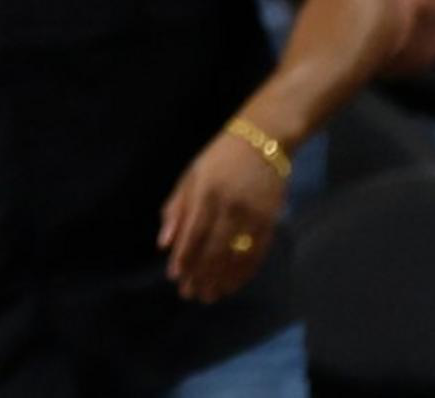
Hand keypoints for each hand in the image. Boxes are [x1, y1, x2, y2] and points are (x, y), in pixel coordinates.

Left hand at [155, 127, 287, 302]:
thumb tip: (163, 243)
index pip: (192, 234)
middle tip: (190, 294)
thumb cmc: (220, 156)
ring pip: (235, 257)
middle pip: (213, 250)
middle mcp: (230, 207)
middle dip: (200, 275)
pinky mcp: (270, 221)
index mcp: (206, 193)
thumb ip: (177, 208)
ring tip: (209, 296)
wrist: (264, 139)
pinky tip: (233, 284)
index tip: (175, 278)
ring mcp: (253, 216)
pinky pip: (256, 254)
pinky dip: (244, 273)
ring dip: (220, 280)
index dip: (183, 259)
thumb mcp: (191, 175)